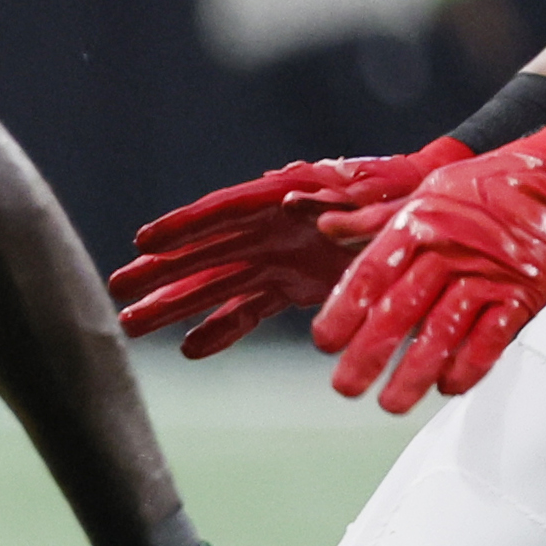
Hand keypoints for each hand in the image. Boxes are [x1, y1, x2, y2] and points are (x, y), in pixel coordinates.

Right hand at [107, 140, 455, 356]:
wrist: (429, 211)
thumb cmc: (405, 197)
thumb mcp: (378, 197)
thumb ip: (338, 205)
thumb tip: (291, 207)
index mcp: (286, 199)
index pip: (225, 211)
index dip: (184, 226)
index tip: (144, 241)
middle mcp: (270, 229)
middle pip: (205, 251)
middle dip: (159, 271)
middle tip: (115, 289)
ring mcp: (277, 258)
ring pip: (215, 284)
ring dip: (175, 305)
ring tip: (131, 325)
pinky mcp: (292, 285)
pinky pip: (249, 309)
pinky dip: (222, 328)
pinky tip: (190, 349)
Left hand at [310, 124, 545, 412]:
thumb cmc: (490, 185)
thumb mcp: (427, 191)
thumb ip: (377, 218)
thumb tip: (329, 227)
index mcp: (417, 226)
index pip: (370, 275)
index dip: (343, 312)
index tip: (324, 342)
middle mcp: (448, 252)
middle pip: (399, 310)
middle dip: (369, 355)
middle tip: (347, 387)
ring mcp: (487, 275)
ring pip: (442, 331)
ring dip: (414, 373)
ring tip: (391, 402)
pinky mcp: (522, 293)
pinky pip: (493, 335)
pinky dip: (470, 364)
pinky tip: (449, 386)